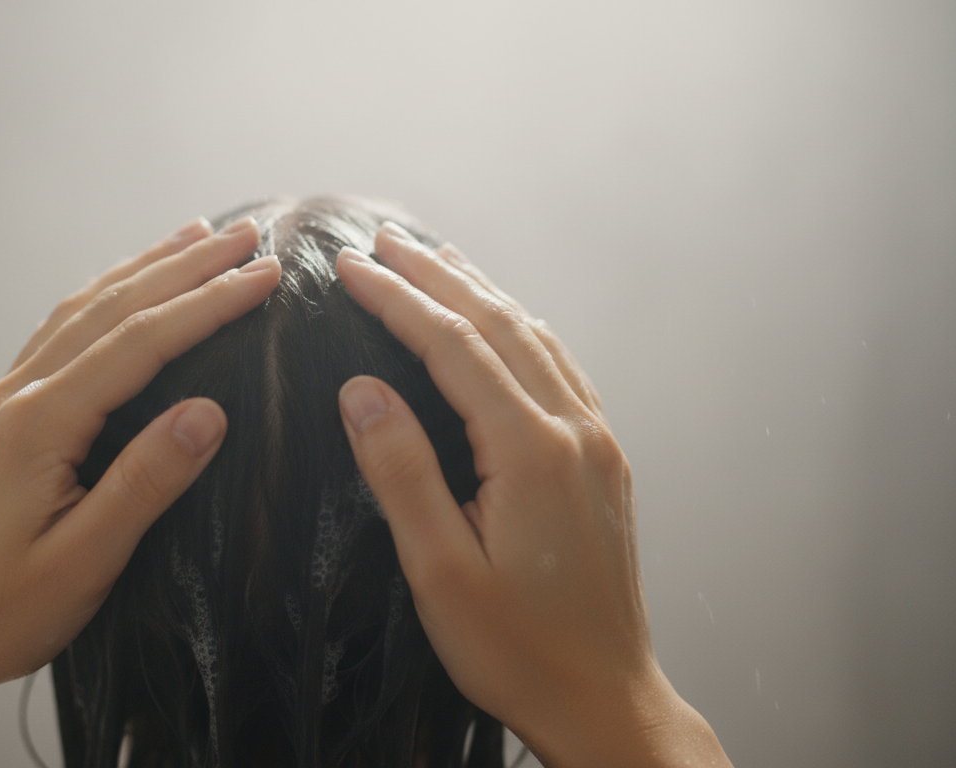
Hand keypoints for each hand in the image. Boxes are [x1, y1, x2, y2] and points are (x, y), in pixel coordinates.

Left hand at [0, 217, 282, 767]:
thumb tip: (210, 412)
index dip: (206, 303)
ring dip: (144, 269)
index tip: (262, 275)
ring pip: (82, 312)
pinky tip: (124, 290)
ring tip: (196, 236)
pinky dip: (106, 299)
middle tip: (246, 234)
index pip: (139, 343)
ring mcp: (4, 402)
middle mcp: (17, 396)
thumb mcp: (85, 560)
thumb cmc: (2, 612)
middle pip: (112, 309)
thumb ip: (146, 481)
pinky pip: (60, 334)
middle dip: (185, 266)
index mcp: (40, 425)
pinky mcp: (3, 418)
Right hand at [335, 225, 730, 767]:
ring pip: (535, 338)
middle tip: (382, 241)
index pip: (455, 346)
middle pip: (499, 324)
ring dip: (480, 292)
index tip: (352, 267)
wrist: (602, 697)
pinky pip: (560, 369)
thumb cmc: (517, 650)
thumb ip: (401, 472)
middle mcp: (574, 432)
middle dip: (436, 276)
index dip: (399, 299)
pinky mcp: (603, 461)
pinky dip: (519, 329)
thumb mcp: (440, 571)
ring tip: (434, 259)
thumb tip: (361, 389)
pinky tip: (502, 323)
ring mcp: (596, 443)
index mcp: (531, 453)